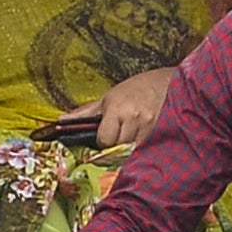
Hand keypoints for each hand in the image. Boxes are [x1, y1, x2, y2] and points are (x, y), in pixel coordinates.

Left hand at [56, 67, 176, 148]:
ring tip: (132, 132)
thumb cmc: (137, 88)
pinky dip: (141, 145)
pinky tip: (143, 134)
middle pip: (117, 146)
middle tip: (119, 133)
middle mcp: (133, 117)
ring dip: (129, 145)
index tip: (105, 136)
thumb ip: (87, 112)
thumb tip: (61, 121)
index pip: (104, 139)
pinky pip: (145, 147)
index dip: (103, 141)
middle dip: (115, 144)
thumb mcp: (109, 97)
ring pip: (131, 149)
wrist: (170, 82)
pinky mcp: (160, 131)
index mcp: (116, 108)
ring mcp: (148, 125)